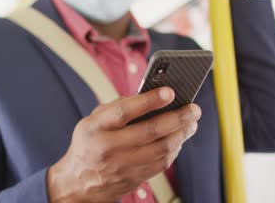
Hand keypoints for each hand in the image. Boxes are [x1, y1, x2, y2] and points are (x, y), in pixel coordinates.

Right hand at [47, 87, 201, 202]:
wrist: (80, 183)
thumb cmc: (90, 143)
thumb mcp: (92, 121)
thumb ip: (116, 107)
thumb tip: (150, 96)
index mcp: (95, 128)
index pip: (124, 111)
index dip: (149, 101)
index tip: (170, 92)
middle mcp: (109, 147)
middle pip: (150, 131)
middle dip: (177, 118)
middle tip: (194, 109)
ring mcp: (123, 166)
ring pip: (161, 149)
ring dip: (181, 134)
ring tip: (191, 122)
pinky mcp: (135, 179)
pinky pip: (161, 163)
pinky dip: (174, 149)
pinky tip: (179, 138)